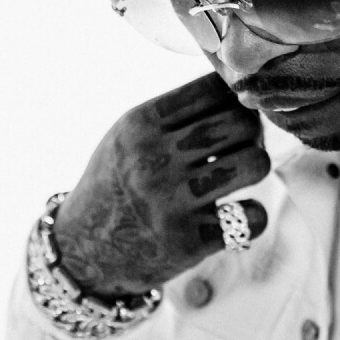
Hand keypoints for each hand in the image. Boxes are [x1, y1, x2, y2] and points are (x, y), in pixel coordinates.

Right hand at [52, 73, 270, 298]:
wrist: (84, 250)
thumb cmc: (118, 181)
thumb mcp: (129, 135)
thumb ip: (176, 112)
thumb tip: (242, 90)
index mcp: (139, 124)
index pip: (213, 89)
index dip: (235, 96)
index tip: (235, 108)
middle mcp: (154, 160)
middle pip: (241, 123)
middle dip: (252, 130)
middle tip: (243, 142)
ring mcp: (171, 203)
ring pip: (255, 164)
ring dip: (255, 166)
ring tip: (241, 172)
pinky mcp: (190, 242)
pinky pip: (253, 217)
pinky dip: (252, 215)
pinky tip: (235, 214)